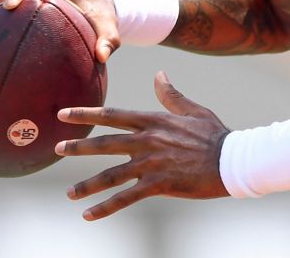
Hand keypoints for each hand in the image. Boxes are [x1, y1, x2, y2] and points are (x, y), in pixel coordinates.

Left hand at [56, 71, 230, 218]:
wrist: (232, 160)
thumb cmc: (215, 135)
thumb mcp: (193, 110)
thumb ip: (171, 95)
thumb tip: (158, 74)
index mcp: (154, 121)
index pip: (113, 115)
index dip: (86, 114)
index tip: (64, 114)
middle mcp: (147, 141)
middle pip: (105, 143)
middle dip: (78, 147)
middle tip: (57, 149)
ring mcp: (151, 164)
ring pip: (110, 175)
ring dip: (87, 185)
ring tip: (69, 193)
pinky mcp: (158, 185)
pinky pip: (126, 198)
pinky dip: (106, 208)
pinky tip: (89, 215)